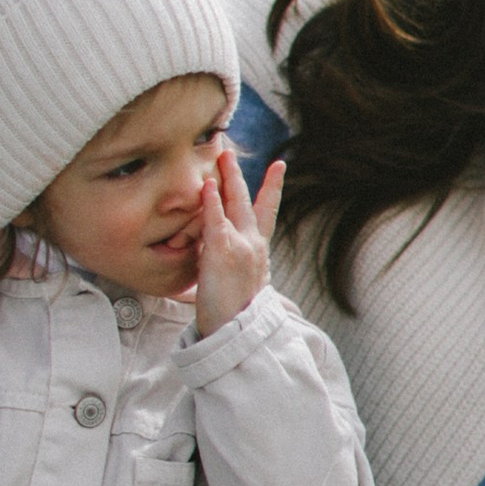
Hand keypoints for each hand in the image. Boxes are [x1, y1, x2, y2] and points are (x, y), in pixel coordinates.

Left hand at [193, 145, 282, 337]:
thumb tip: (274, 295)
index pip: (267, 213)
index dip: (272, 188)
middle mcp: (253, 244)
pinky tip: (206, 185)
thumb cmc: (240, 319)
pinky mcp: (223, 252)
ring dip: (226, 177)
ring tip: (220, 155)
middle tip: (229, 151)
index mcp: (259, 252)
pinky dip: (211, 201)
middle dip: (238, 174)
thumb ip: (250, 280)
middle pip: (247, 200)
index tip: (278, 166)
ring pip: (234, 204)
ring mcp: (240, 246)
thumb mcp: (250, 293)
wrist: (237, 334)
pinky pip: (215, 220)